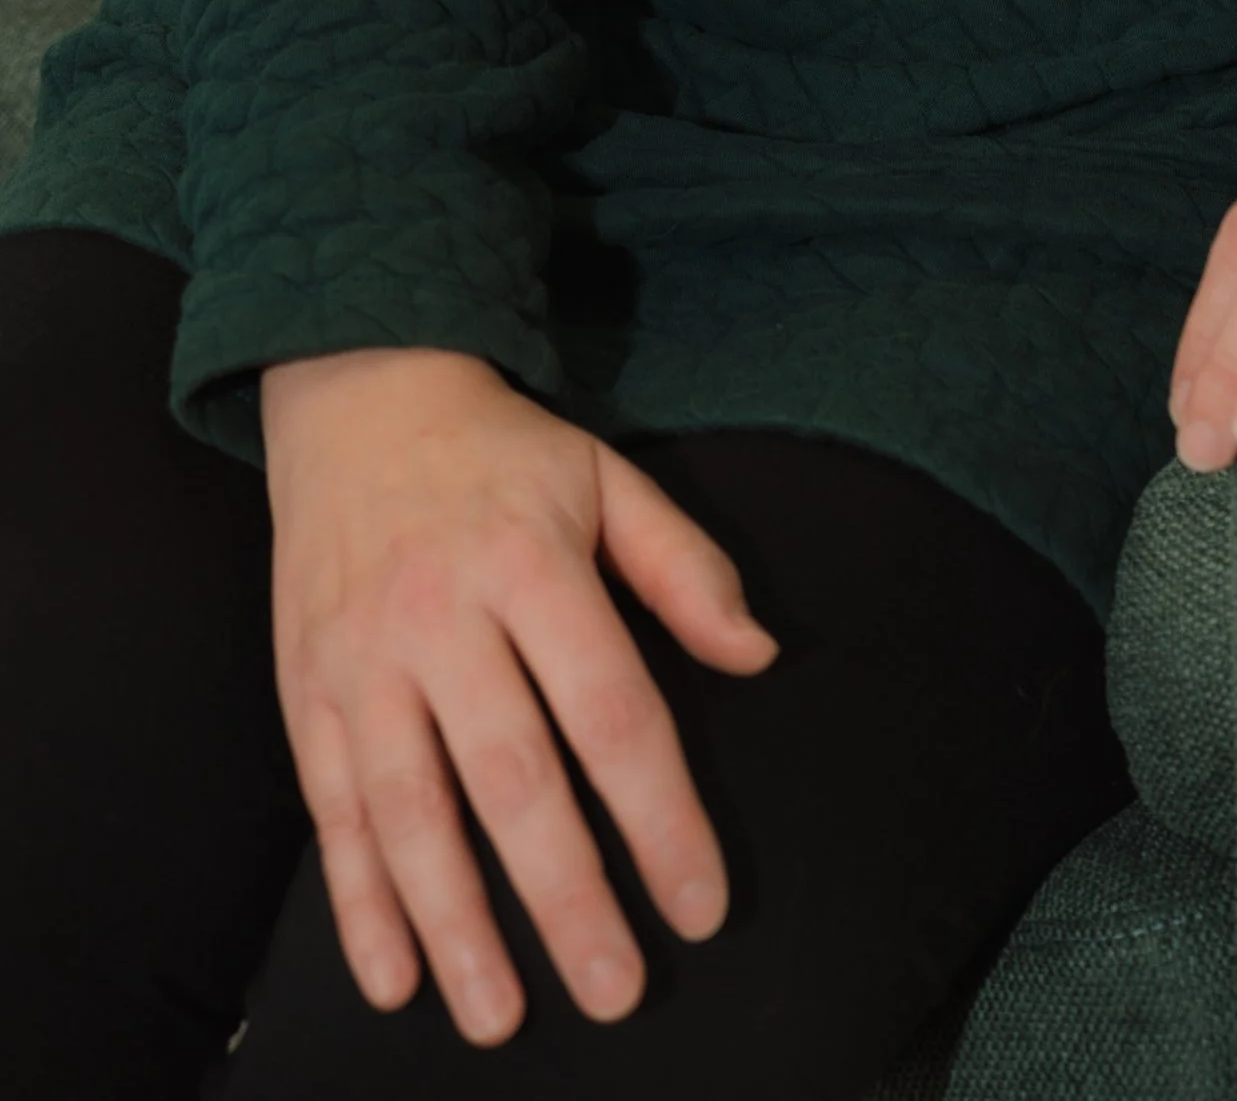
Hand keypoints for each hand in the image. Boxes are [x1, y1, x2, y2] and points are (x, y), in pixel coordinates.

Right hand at [262, 346, 777, 1045]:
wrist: (358, 393)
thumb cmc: (501, 453)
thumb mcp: (608, 478)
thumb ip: (687, 569)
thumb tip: (759, 656)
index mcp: (534, 565)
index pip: (612, 713)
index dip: (660, 817)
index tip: (699, 902)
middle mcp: (443, 619)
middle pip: (514, 780)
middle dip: (566, 896)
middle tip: (615, 989)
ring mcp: (364, 660)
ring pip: (412, 813)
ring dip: (456, 924)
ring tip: (500, 1012)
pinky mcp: (308, 689)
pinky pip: (335, 811)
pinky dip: (359, 900)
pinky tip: (392, 973)